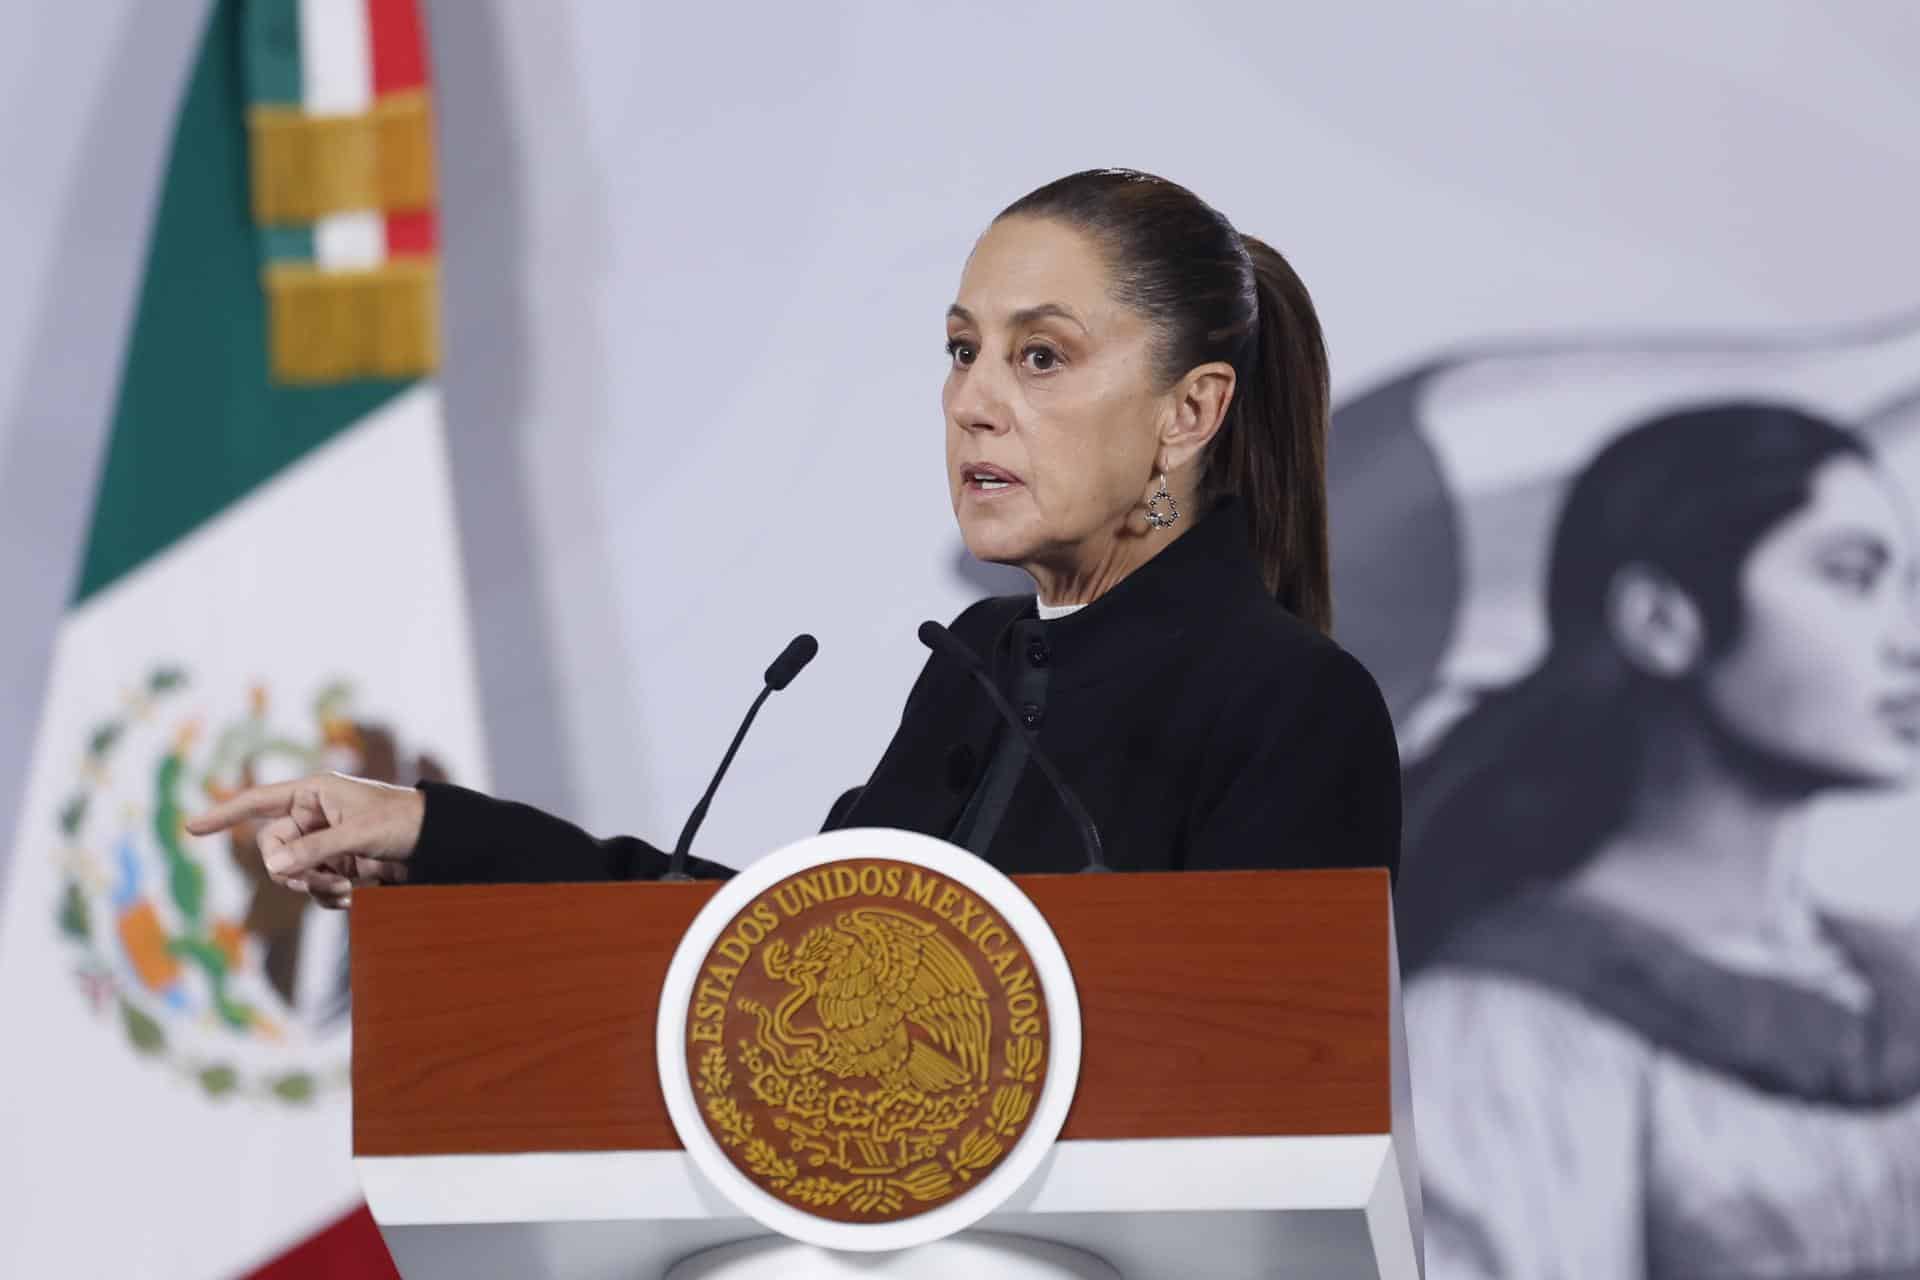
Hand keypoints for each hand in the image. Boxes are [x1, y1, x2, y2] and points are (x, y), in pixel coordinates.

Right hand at [185, 772, 425, 909]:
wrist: (438, 842)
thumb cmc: (402, 822)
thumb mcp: (359, 834)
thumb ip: (314, 850)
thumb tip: (273, 866)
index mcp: (314, 793)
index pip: (259, 802)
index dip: (225, 814)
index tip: (191, 828)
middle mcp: (313, 816)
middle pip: (272, 849)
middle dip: (294, 869)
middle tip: (330, 876)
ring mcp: (322, 843)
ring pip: (291, 874)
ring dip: (316, 885)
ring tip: (352, 884)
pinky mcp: (335, 866)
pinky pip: (312, 888)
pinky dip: (329, 895)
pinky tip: (355, 893)